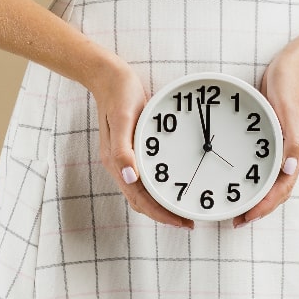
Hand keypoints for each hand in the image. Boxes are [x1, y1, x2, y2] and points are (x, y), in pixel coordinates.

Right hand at [89, 61, 194, 228]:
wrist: (109, 76)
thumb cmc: (119, 94)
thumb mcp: (124, 118)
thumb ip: (123, 149)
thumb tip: (129, 177)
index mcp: (116, 163)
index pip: (140, 200)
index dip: (161, 215)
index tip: (182, 222)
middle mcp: (121, 166)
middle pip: (143, 202)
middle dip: (164, 215)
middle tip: (189, 221)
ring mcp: (126, 159)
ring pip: (144, 193)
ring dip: (162, 205)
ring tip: (183, 210)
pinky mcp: (133, 150)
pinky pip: (147, 178)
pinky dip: (159, 189)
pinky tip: (173, 186)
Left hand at [232, 46, 298, 227]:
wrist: (296, 61)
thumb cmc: (291, 82)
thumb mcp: (288, 109)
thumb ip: (291, 140)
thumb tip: (288, 171)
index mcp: (296, 150)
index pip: (281, 188)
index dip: (265, 206)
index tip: (246, 217)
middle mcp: (290, 152)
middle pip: (277, 190)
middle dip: (259, 208)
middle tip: (237, 220)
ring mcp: (282, 145)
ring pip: (272, 180)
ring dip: (258, 197)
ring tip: (240, 207)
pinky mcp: (274, 136)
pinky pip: (265, 165)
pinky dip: (255, 178)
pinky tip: (242, 179)